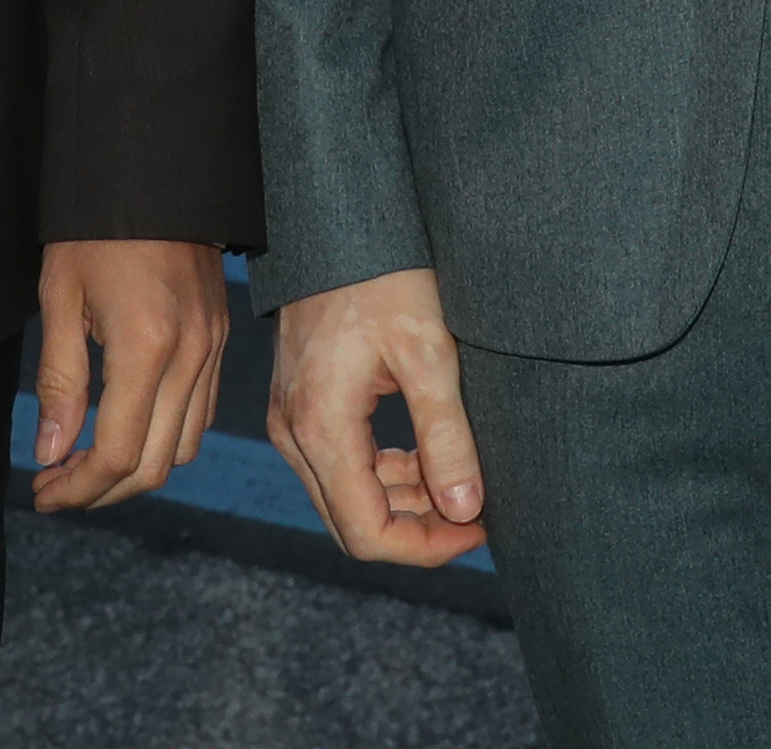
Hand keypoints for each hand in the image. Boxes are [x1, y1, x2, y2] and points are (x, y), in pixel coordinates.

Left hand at [28, 240, 231, 512]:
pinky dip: (162, 440)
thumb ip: (59, 382)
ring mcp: (214, 349)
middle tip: (54, 488)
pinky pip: (198, 416)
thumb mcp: (60, 298)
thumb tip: (50, 454)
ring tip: (82, 464)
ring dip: (133, 471)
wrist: (155, 171)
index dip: (77, 488)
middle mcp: (191, 357)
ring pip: (182, 449)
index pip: (117, 453)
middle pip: (153, 465)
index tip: (42, 493)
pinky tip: (122, 430)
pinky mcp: (220, 340)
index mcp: (147, 346)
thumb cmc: (96, 229)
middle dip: (100, 491)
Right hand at [267, 267, 487, 566]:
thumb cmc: (385, 276)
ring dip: (404, 503)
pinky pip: (338, 467)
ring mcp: (291, 420)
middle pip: (353, 524)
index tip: (480, 530)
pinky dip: (383, 475)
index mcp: (321, 425)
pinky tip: (424, 455)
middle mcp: (294, 432)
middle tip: (476, 512)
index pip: (367, 533)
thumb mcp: (430, 353)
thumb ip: (447, 437)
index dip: (427, 548)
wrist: (339, 222)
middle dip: (418, 530)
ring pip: (346, 499)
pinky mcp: (299, 406)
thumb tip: (468, 510)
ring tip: (459, 480)